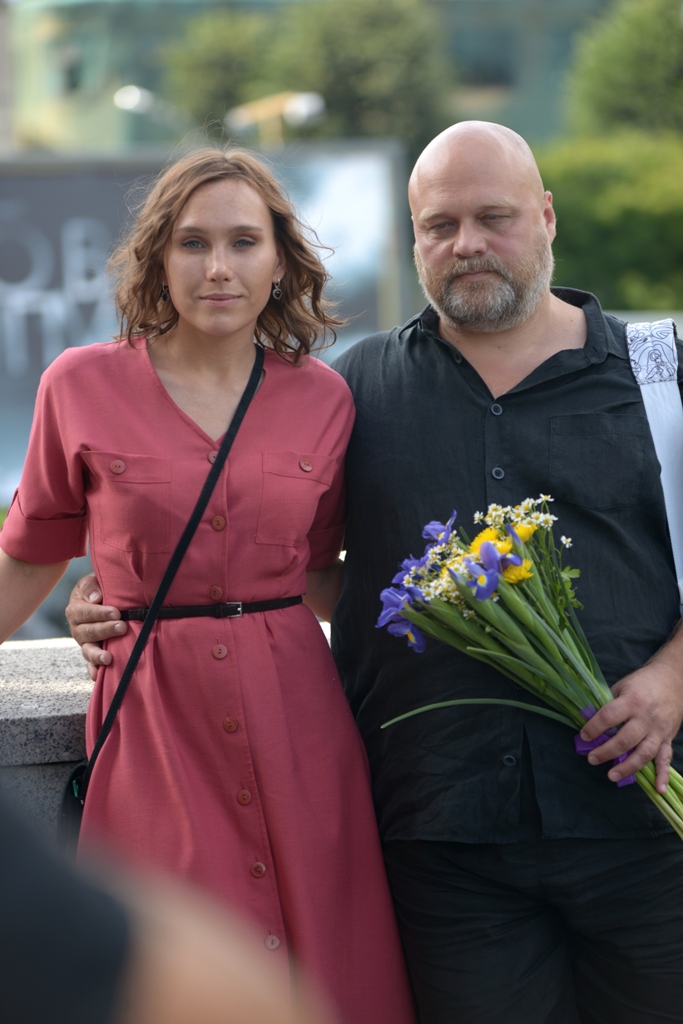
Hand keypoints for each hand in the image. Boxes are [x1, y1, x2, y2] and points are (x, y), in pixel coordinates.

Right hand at [65, 573, 126, 680]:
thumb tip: (95, 598)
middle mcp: (77, 628)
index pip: (85, 612)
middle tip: (122, 627)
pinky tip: (98, 676)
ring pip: (87, 650)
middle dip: (105, 630)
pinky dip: (93, 670)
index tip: (116, 612)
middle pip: (88, 632)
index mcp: (75, 609)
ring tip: (109, 657)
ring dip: (97, 654)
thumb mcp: (91, 581)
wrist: (102, 598)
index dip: (100, 613)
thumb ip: (91, 586)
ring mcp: (84, 643)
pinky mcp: (92, 653)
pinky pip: (90, 664)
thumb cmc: (99, 588)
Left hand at [579, 631, 682, 793]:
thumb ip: (608, 703)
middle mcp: (646, 718)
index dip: (594, 727)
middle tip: (592, 759)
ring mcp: (659, 730)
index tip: (583, 736)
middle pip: (626, 739)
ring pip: (644, 753)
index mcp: (632, 701)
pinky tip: (658, 789)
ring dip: (628, 767)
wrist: (672, 679)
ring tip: (611, 776)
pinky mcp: (668, 738)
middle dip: (607, 751)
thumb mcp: (622, 685)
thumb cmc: (642, 682)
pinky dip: (663, 775)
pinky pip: (666, 758)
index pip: (609, 717)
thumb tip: (588, 719)